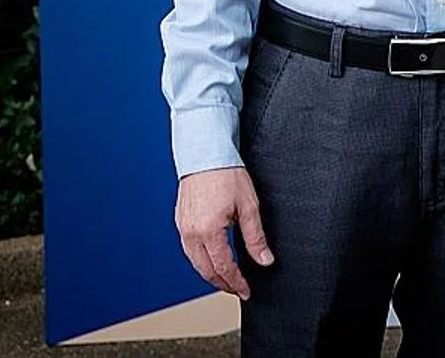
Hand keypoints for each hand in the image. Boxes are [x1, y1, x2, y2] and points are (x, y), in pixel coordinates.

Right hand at [174, 166, 272, 299]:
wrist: (205, 153)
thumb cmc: (226, 174)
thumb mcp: (248, 206)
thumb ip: (255, 237)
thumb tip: (264, 260)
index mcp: (209, 232)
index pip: (224, 268)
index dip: (237, 282)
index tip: (246, 291)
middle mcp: (192, 234)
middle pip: (206, 271)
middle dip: (223, 284)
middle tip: (238, 289)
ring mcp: (183, 228)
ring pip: (195, 262)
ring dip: (211, 274)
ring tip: (227, 279)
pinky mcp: (180, 222)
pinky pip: (189, 250)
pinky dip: (201, 260)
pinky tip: (212, 259)